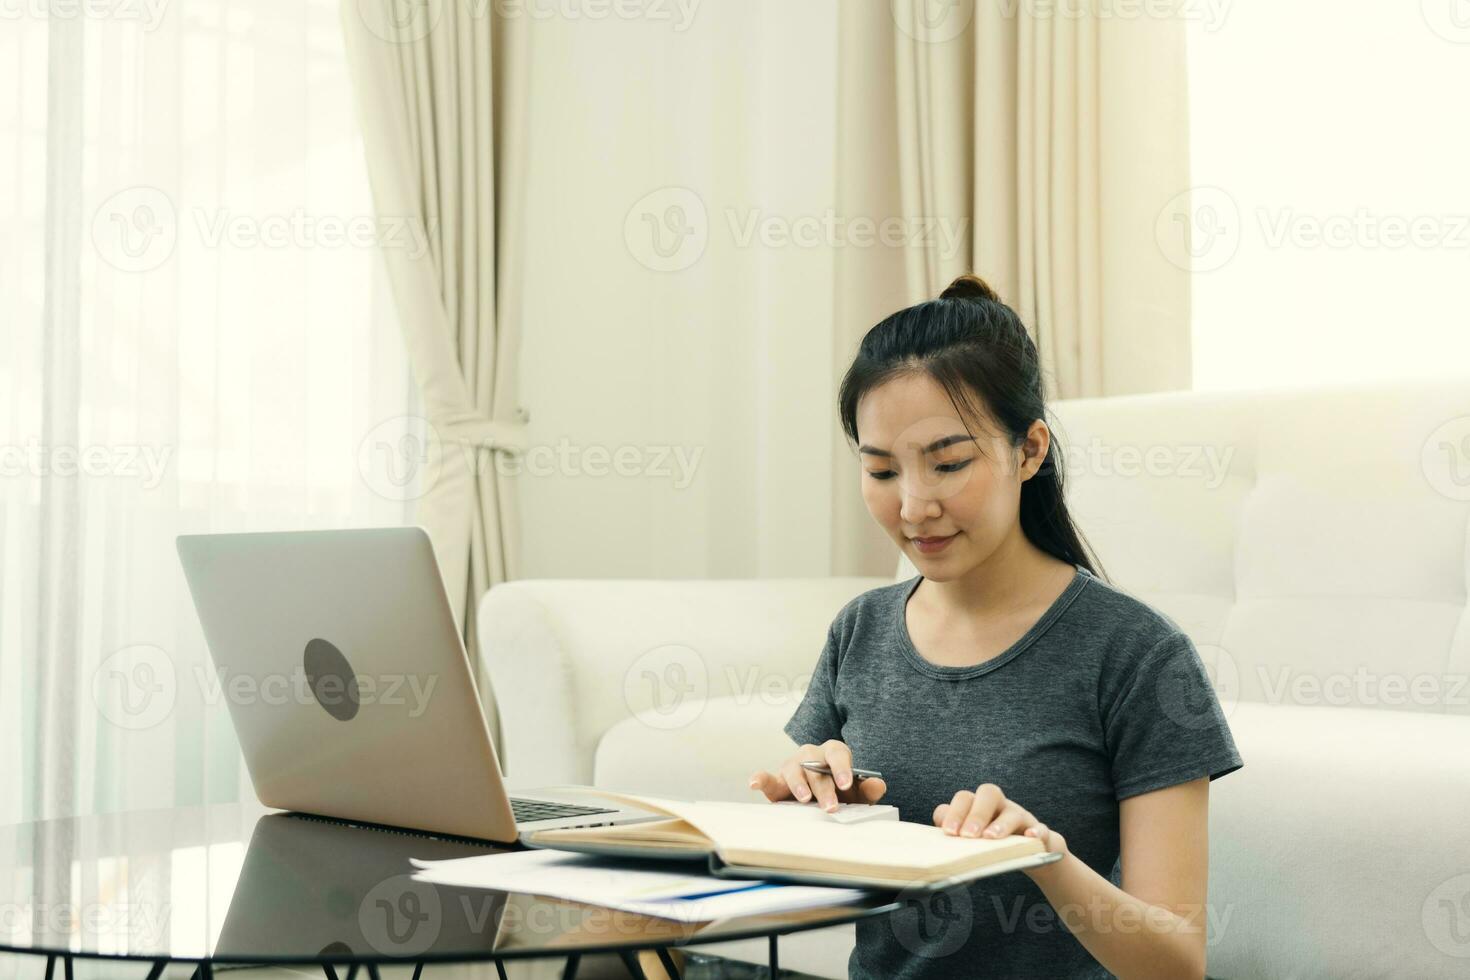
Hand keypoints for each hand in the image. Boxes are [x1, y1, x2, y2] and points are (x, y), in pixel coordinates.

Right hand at [748, 740, 887, 812]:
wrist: (823, 796)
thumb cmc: (840, 791)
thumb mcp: (857, 792)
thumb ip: (867, 788)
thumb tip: (877, 784)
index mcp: (833, 753)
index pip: (837, 754)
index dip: (842, 768)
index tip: (846, 784)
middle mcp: (811, 755)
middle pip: (815, 766)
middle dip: (824, 788)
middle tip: (831, 807)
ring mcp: (793, 766)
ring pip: (793, 769)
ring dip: (799, 784)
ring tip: (804, 799)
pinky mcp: (777, 781)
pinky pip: (766, 777)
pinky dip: (760, 778)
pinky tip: (754, 783)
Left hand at [933, 783, 1068, 858]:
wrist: (1027, 853)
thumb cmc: (991, 846)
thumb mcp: (972, 842)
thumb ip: (956, 840)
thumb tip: (940, 850)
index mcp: (977, 805)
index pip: (964, 799)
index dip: (953, 813)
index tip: (948, 833)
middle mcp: (998, 806)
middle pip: (988, 793)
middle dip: (975, 814)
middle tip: (966, 836)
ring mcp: (1020, 817)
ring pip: (1012, 812)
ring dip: (1000, 825)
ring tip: (990, 839)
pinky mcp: (1038, 832)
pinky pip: (1041, 828)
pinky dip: (1037, 832)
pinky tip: (1031, 838)